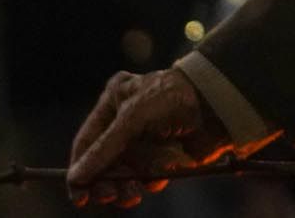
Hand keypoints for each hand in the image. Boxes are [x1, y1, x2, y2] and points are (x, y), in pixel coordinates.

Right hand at [67, 68, 227, 207]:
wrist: (219, 105)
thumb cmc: (175, 99)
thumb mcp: (133, 118)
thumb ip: (105, 148)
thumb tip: (75, 178)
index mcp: (114, 101)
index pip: (86, 141)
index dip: (80, 169)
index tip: (79, 195)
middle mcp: (125, 120)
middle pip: (103, 162)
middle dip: (107, 181)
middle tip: (110, 195)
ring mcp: (144, 139)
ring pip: (124, 173)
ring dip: (127, 186)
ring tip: (132, 194)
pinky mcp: (162, 154)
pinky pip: (146, 176)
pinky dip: (151, 179)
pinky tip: (162, 174)